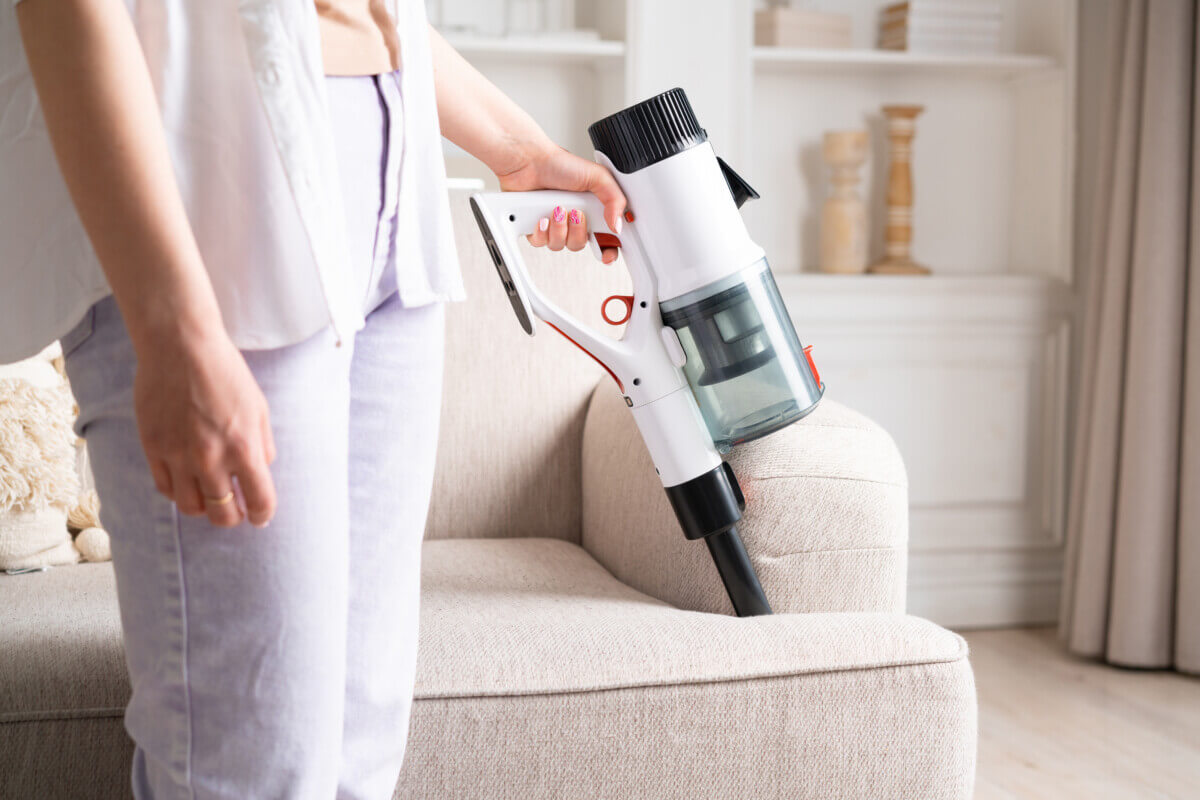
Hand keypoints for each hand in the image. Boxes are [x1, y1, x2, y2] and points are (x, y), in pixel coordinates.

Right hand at [133, 327, 276, 527]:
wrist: (181, 347)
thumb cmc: (225, 373)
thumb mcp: (259, 408)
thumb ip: (262, 445)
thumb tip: (261, 473)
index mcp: (244, 448)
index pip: (259, 501)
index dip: (262, 515)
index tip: (260, 515)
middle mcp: (210, 458)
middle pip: (222, 514)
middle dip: (233, 517)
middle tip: (236, 510)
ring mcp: (178, 455)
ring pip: (190, 507)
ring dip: (204, 509)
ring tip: (210, 497)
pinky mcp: (153, 448)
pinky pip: (165, 488)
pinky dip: (178, 492)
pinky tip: (187, 483)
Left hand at [497, 144, 626, 263]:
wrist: (527, 162)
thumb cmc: (558, 163)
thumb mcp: (597, 176)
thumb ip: (615, 200)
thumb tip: (618, 225)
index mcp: (592, 208)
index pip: (604, 237)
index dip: (607, 249)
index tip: (606, 254)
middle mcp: (573, 218)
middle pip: (581, 244)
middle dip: (578, 232)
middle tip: (576, 213)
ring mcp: (554, 224)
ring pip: (560, 245)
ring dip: (559, 229)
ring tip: (556, 209)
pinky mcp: (535, 227)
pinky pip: (540, 243)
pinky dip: (541, 231)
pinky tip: (542, 216)